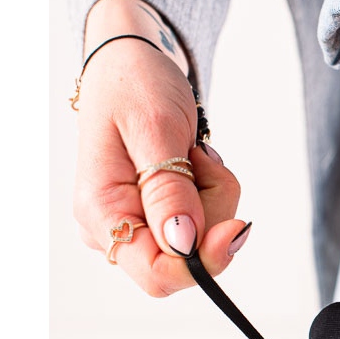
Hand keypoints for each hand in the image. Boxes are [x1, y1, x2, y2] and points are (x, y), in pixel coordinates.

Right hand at [72, 37, 248, 295]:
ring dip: (215, 195)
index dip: (203, 262)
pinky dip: (210, 192)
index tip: (238, 225)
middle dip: (213, 214)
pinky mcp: (154, 215)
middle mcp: (111, 227)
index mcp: (101, 212)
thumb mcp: (155, 129)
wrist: (131, 62)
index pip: (156, 276)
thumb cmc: (135, 84)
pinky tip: (191, 161)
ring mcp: (133, 223)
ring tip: (192, 152)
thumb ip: (168, 190)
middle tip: (202, 160)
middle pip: (187, 259)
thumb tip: (182, 244)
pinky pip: (202, 223)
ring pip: (201, 241)